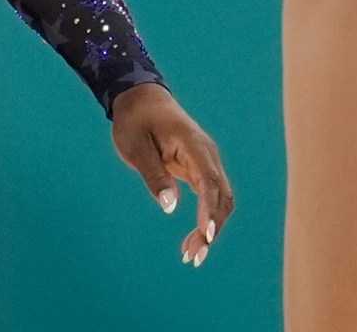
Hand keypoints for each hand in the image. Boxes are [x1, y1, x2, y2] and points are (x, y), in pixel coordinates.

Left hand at [108, 82, 233, 266]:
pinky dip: (205, 220)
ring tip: (191, 255)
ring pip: (219, 201)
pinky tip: (193, 239)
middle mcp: (206, 154)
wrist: (141, 99)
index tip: (207, 234)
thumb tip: (171, 206)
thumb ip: (154, 175)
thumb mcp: (135, 147)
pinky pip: (210, 198)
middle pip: (221, 196)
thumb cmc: (136, 120)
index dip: (210, 209)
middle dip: (212, 228)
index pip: (209, 180)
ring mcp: (206, 162)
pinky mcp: (200, 170)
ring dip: (210, 228)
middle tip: (194, 256)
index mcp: (192, 144)